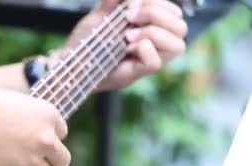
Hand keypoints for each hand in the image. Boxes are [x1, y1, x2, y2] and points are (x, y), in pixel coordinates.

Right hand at [0, 87, 70, 165]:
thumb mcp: (19, 104)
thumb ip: (34, 120)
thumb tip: (40, 138)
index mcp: (49, 115)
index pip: (62, 133)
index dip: (46, 136)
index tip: (29, 137)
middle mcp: (46, 138)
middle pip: (62, 160)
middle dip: (49, 160)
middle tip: (31, 158)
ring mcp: (32, 160)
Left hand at [59, 0, 187, 89]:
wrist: (70, 59)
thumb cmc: (87, 38)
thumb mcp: (103, 12)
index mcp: (152, 27)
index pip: (176, 13)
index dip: (159, 3)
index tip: (130, 5)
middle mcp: (155, 44)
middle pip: (181, 26)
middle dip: (156, 14)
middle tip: (128, 18)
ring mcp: (147, 60)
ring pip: (177, 45)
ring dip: (153, 32)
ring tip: (127, 35)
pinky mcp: (136, 73)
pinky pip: (155, 63)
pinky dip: (142, 49)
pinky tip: (125, 49)